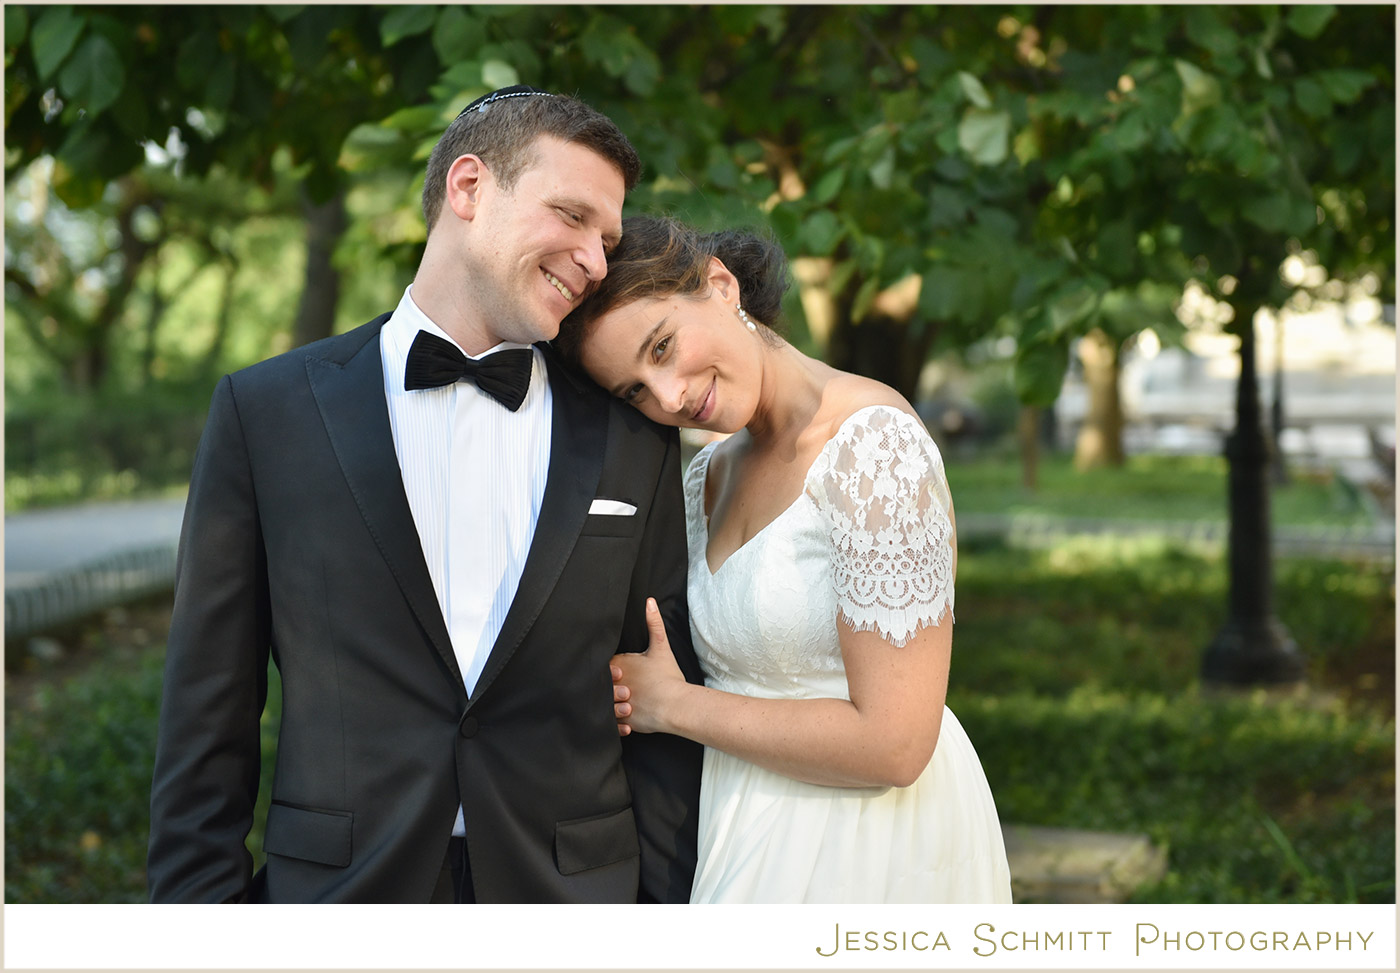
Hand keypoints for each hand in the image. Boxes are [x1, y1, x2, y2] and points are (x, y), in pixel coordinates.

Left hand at [609, 597, 686, 735]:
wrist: (676, 705)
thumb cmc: (668, 677)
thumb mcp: (661, 647)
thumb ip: (654, 623)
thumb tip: (649, 601)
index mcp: (619, 664)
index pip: (604, 664)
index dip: (610, 668)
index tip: (620, 671)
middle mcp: (612, 684)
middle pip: (599, 683)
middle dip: (609, 684)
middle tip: (625, 686)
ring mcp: (615, 703)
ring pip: (603, 702)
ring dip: (612, 702)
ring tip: (628, 701)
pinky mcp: (620, 720)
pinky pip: (610, 720)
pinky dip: (616, 720)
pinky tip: (627, 715)